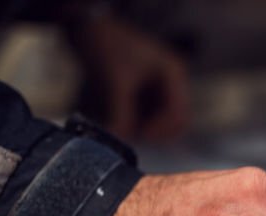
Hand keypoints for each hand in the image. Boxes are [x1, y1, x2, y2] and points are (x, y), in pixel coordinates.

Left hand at [71, 13, 188, 139]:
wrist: (88, 25)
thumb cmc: (106, 46)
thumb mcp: (115, 81)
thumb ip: (121, 113)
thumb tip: (121, 140)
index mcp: (173, 74)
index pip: (178, 114)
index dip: (160, 129)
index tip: (139, 137)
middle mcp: (171, 80)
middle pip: (174, 120)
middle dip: (156, 131)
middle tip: (133, 137)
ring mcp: (160, 85)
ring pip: (161, 119)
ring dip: (145, 127)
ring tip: (124, 129)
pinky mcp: (146, 89)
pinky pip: (149, 114)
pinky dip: (138, 121)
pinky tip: (122, 121)